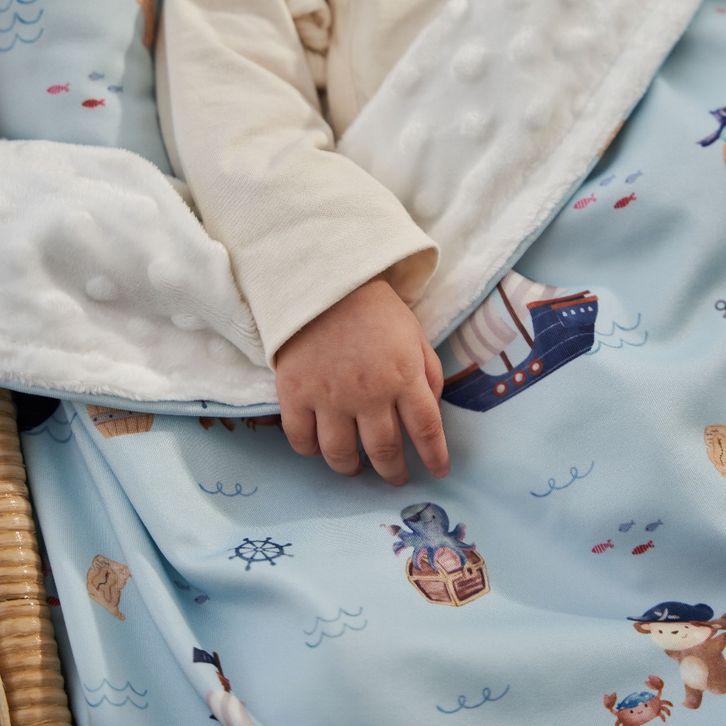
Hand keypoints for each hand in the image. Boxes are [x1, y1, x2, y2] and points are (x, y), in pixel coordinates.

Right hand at [275, 277, 448, 484]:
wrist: (323, 282)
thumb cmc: (374, 310)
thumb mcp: (415, 335)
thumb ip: (428, 374)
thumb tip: (430, 411)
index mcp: (403, 377)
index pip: (426, 430)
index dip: (435, 457)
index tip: (438, 472)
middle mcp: (368, 394)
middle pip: (384, 450)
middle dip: (393, 471)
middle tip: (395, 477)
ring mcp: (329, 397)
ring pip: (341, 454)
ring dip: (351, 468)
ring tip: (355, 467)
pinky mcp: (295, 395)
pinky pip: (301, 440)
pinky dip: (311, 451)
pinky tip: (319, 447)